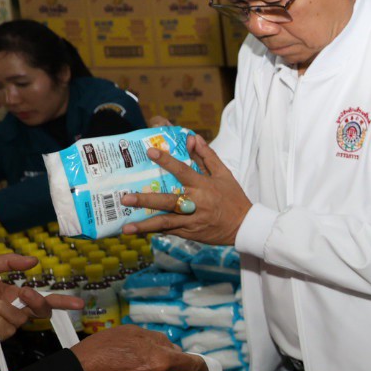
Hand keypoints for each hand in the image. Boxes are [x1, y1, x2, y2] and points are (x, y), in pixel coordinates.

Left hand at [0, 255, 79, 342]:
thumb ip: (10, 262)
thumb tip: (35, 261)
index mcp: (13, 295)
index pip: (42, 299)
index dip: (61, 301)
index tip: (79, 303)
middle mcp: (12, 310)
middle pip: (40, 311)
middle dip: (36, 301)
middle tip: (23, 292)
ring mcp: (3, 325)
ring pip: (20, 319)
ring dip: (1, 308)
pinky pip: (5, 330)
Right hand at [72, 326, 206, 370]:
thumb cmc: (101, 352)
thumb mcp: (131, 333)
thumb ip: (157, 339)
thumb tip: (171, 347)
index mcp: (162, 360)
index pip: (191, 363)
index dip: (199, 363)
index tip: (206, 365)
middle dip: (161, 364)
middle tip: (137, 358)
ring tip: (124, 370)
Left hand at [119, 135, 250, 246]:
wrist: (244, 226)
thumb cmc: (233, 198)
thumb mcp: (224, 175)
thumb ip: (207, 156)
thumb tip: (193, 138)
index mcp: (203, 186)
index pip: (183, 171)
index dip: (167, 161)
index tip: (151, 152)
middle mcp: (196, 203)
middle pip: (168, 201)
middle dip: (146, 200)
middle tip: (125, 198)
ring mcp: (192, 220)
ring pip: (165, 221)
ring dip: (145, 224)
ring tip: (126, 227)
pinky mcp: (190, 232)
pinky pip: (169, 231)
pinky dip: (154, 231)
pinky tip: (138, 231)